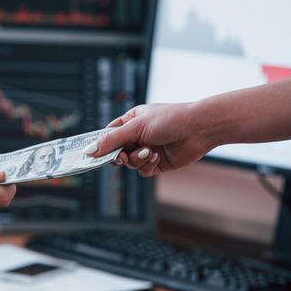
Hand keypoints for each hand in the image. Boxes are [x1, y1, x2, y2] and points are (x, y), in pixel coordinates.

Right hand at [86, 103, 212, 176]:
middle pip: (117, 152)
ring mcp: (147, 150)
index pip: (109, 134)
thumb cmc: (170, 120)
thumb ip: (112, 140)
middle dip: (119, 155)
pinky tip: (157, 156)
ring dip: (137, 159)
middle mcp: (138, 136)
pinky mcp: (157, 163)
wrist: (199, 130)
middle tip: (121, 156)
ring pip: (129, 163)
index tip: (93, 154)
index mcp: (131, 121)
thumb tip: (91, 150)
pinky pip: (142, 170)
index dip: (101, 144)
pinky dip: (147, 165)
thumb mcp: (136, 127)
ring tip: (149, 152)